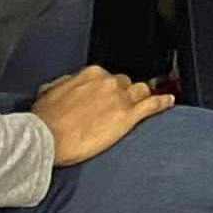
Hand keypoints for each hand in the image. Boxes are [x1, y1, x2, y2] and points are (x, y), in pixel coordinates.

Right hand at [33, 67, 171, 165]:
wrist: (45, 138)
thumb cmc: (43, 119)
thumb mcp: (47, 92)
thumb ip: (63, 84)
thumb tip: (67, 84)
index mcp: (90, 74)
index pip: (106, 76)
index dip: (106, 89)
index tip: (104, 96)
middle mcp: (108, 82)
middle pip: (125, 83)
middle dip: (122, 93)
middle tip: (117, 107)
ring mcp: (120, 98)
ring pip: (140, 91)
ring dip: (141, 97)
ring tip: (141, 105)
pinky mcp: (128, 116)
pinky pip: (152, 104)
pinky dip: (162, 102)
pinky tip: (169, 102)